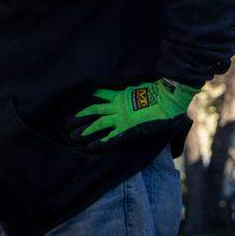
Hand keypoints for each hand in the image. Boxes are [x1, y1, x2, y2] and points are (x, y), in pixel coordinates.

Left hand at [69, 78, 198, 150]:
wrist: (169, 99)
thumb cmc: (159, 92)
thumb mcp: (143, 88)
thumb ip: (135, 91)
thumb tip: (136, 89)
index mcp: (121, 95)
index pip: (100, 95)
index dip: (88, 99)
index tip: (76, 102)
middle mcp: (117, 106)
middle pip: (93, 111)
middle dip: (79, 117)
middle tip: (65, 123)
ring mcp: (121, 119)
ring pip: (98, 124)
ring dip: (84, 130)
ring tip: (71, 136)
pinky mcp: (128, 130)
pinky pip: (110, 138)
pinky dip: (100, 143)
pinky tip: (89, 147)